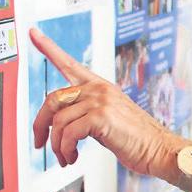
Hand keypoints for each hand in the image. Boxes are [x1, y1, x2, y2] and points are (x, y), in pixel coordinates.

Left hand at [30, 28, 181, 177]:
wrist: (159, 149)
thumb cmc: (136, 139)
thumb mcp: (109, 119)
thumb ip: (86, 114)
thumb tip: (60, 125)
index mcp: (100, 86)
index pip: (69, 63)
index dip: (48, 47)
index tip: (33, 33)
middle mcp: (99, 89)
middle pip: (53, 99)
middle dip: (40, 124)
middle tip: (39, 143)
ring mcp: (100, 100)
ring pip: (58, 121)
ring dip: (57, 145)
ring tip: (65, 158)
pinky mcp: (101, 116)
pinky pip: (68, 133)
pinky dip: (65, 150)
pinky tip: (72, 158)